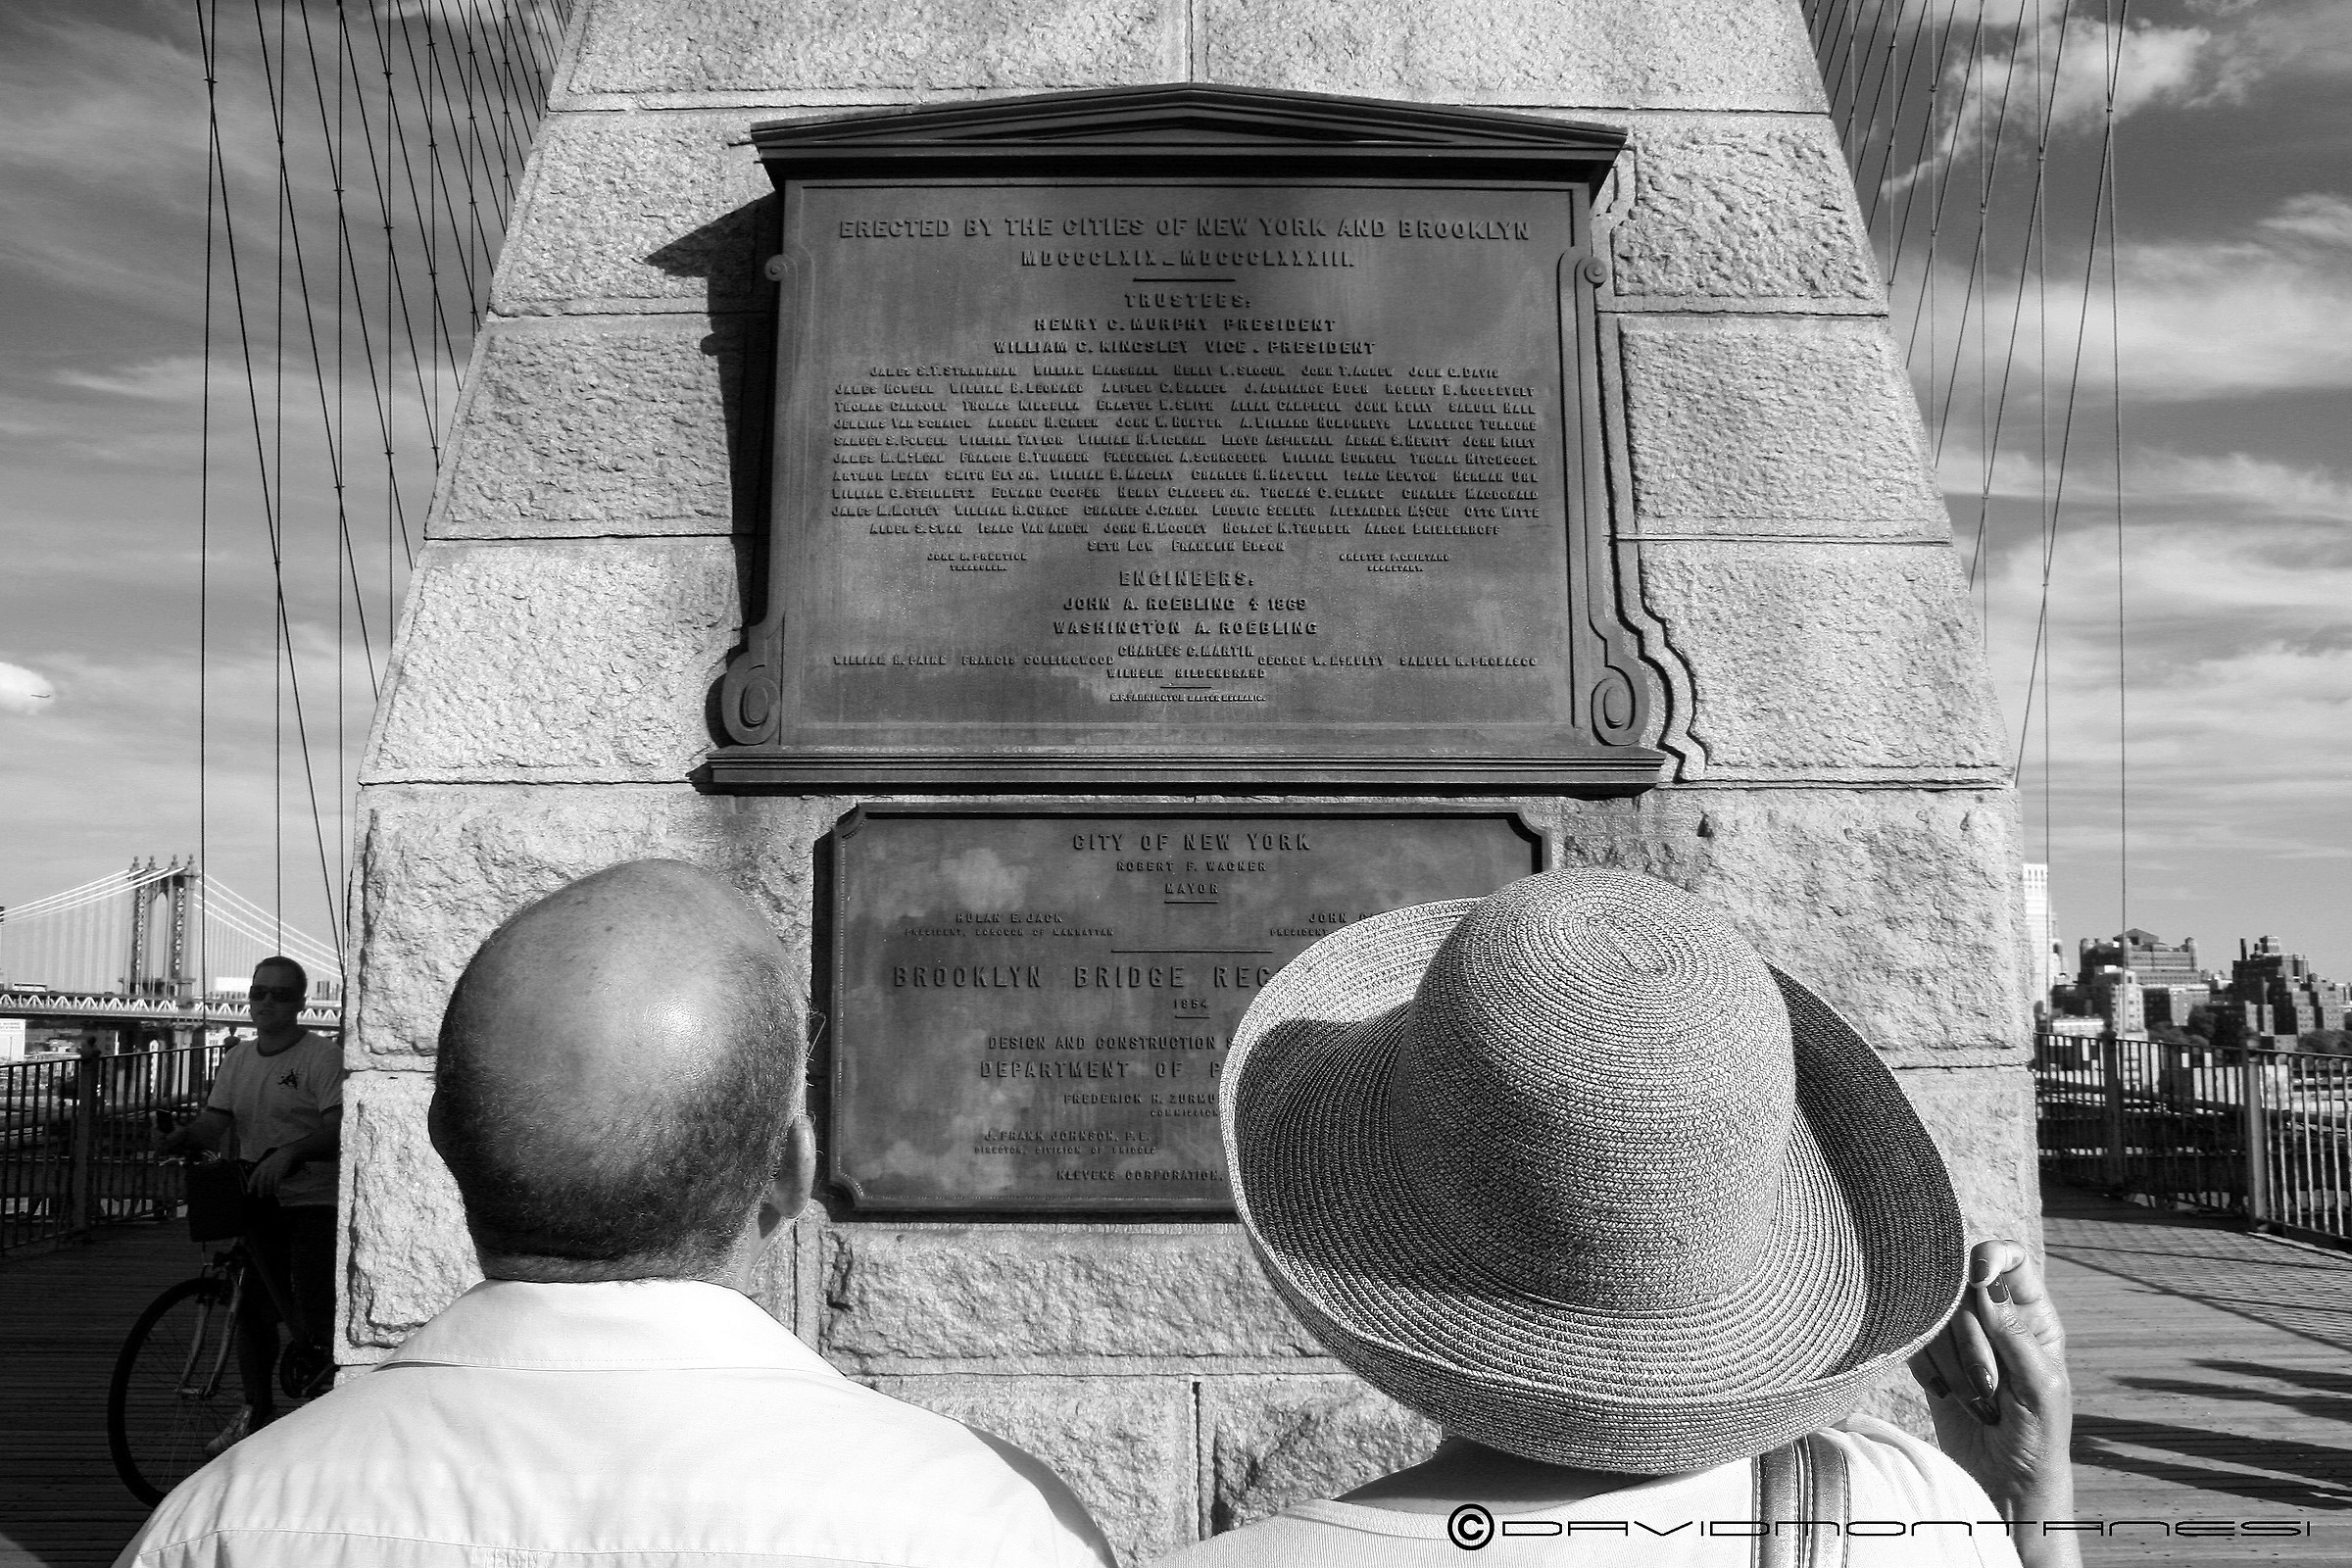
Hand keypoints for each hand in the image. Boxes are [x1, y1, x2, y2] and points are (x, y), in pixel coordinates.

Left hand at [247, 1148, 297, 1198]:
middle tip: (260, 1196)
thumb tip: (256, 1182)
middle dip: (260, 1190)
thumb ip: (261, 1171)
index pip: (253, 1177)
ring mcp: (273, 1170)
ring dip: (269, 1190)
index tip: (249, 1191)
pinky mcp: (280, 1172)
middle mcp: (266, 1169)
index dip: (250, 1185)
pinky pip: (277, 1182)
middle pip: (261, 1181)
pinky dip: (276, 1188)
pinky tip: (276, 1192)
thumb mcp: (265, 1163)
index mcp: (260, 1166)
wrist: (284, 1153)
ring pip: (269, 1183)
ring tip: (269, 1194)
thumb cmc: (274, 1159)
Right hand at [1909, 1240, 2076, 1566]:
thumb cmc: (2037, 1437)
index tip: (1978, 1279)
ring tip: (1979, 1402)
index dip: (1990, 1255)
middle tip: (1991, 1387)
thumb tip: (1982, 1283)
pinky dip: (1931, 1371)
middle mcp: (1995, 1318)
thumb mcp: (2040, 1386)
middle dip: (1973, 1340)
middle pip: (1964, 1289)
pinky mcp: (1931, 1358)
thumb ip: (2013, 1333)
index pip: (2009, 1259)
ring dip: (1954, 1363)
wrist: (2005, 1483)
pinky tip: (1952, 1397)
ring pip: (1937, 1316)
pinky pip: (1915, 1341)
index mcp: (2032, 1316)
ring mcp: (1960, 1337)